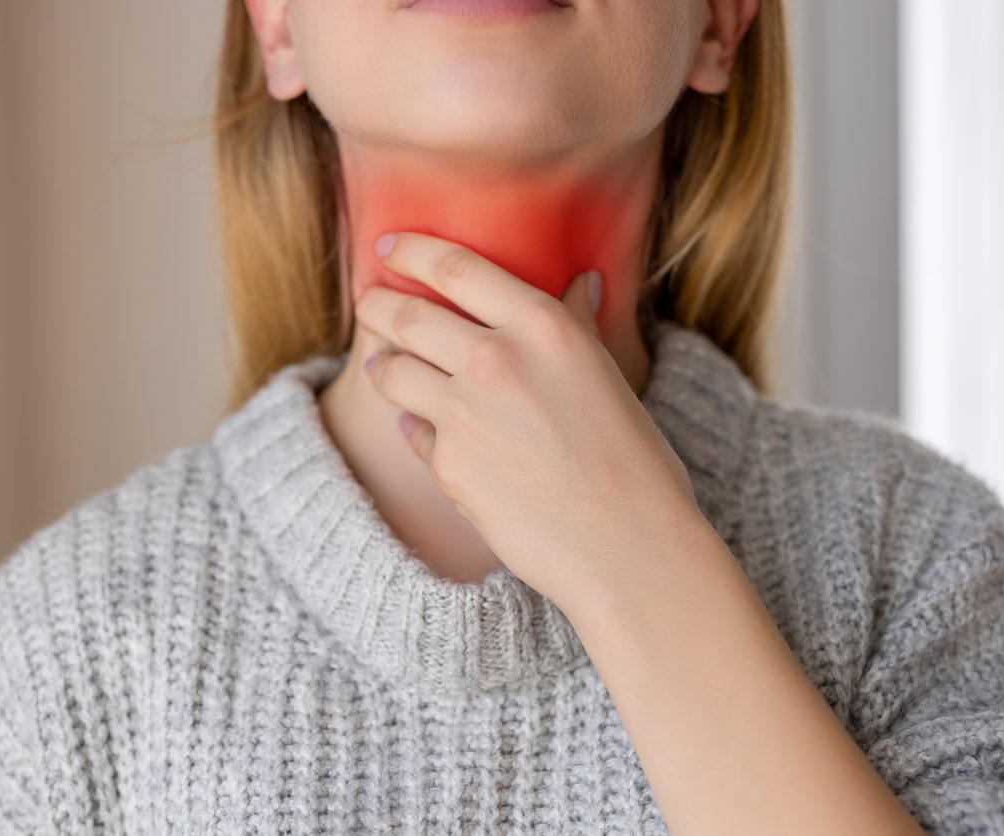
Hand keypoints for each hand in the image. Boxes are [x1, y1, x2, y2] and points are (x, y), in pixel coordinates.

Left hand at [356, 231, 704, 615]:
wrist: (627, 547)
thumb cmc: (635, 461)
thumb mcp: (609, 376)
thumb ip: (577, 325)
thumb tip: (582, 282)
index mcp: (542, 326)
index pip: (457, 267)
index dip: (413, 250)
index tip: (389, 243)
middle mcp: (496, 360)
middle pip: (407, 313)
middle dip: (377, 302)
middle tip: (369, 299)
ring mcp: (464, 414)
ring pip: (391, 370)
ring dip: (384, 365)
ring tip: (386, 366)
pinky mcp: (447, 466)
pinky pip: (414, 431)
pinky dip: (417, 426)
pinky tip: (428, 429)